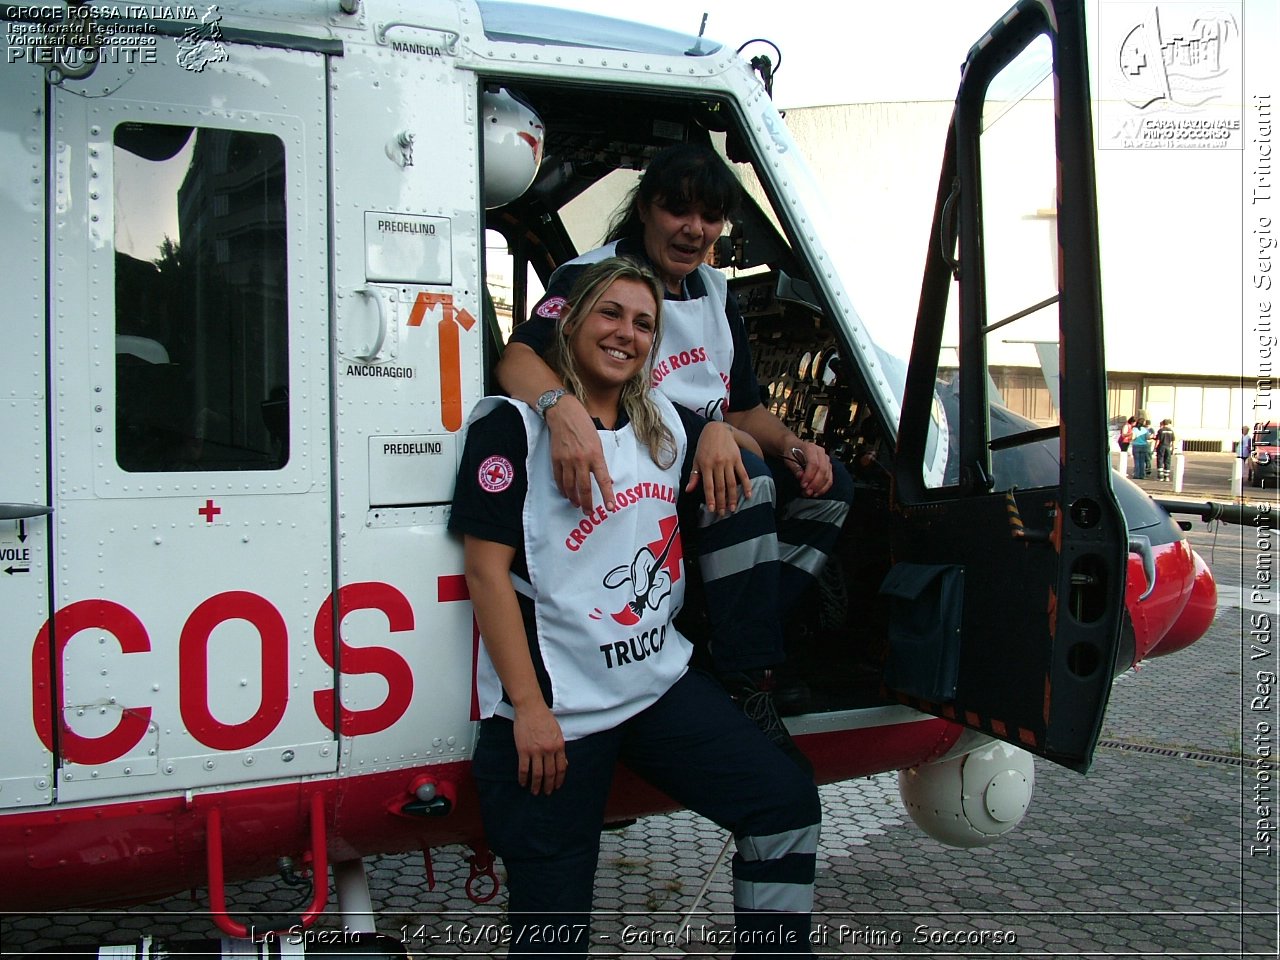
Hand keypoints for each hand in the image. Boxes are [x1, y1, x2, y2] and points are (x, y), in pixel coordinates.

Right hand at [513, 703, 566, 794]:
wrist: (530, 708)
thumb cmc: (544, 718)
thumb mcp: (557, 732)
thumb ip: (560, 748)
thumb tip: (564, 763)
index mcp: (559, 745)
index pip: (561, 767)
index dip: (559, 779)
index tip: (557, 786)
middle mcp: (549, 750)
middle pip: (550, 773)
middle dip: (549, 785)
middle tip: (547, 793)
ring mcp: (536, 751)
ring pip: (537, 774)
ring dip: (536, 785)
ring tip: (535, 791)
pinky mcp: (523, 750)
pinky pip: (523, 768)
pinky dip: (523, 778)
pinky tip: (523, 783)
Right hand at [546, 396, 614, 512]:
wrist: (563, 414)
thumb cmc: (584, 425)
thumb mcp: (598, 441)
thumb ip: (600, 460)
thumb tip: (606, 478)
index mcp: (595, 455)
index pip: (603, 480)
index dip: (607, 495)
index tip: (610, 507)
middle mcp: (581, 460)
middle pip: (585, 488)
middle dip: (588, 503)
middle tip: (589, 513)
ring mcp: (567, 461)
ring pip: (570, 487)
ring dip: (574, 498)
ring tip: (577, 505)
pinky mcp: (556, 459)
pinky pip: (559, 479)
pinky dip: (562, 489)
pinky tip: (566, 494)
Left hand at [686, 422, 751, 515]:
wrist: (717, 429)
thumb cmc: (704, 445)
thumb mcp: (696, 459)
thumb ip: (694, 475)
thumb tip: (688, 490)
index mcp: (706, 465)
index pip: (708, 486)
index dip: (711, 499)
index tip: (712, 510)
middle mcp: (717, 464)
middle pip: (720, 487)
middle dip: (721, 502)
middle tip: (723, 514)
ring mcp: (729, 461)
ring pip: (731, 483)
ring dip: (733, 497)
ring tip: (733, 509)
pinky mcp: (738, 459)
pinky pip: (743, 474)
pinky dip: (747, 485)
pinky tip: (748, 495)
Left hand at [785, 439, 833, 496]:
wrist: (794, 447)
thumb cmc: (791, 452)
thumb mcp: (788, 458)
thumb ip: (795, 467)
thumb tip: (801, 477)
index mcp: (811, 448)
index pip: (813, 463)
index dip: (809, 476)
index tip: (803, 485)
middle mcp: (821, 453)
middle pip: (822, 470)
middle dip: (815, 483)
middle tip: (807, 492)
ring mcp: (826, 459)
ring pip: (827, 475)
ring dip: (820, 487)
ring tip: (811, 494)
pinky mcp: (828, 466)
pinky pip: (830, 478)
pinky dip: (824, 487)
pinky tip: (817, 493)